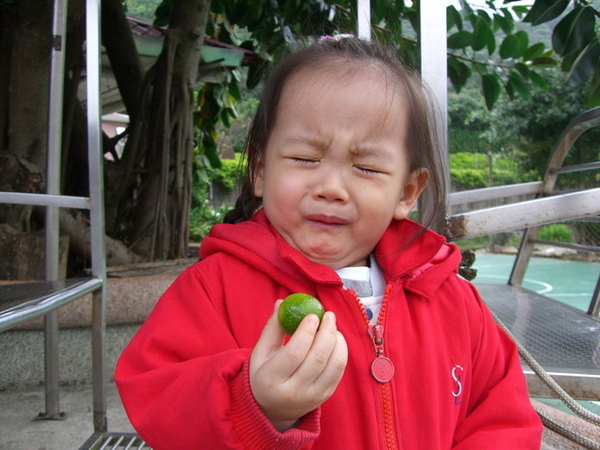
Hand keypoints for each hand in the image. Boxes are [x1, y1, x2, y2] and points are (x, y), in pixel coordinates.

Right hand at [249, 300, 347, 431]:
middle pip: (317, 358)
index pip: (294, 354)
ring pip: (333, 365)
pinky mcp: (325, 396)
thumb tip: (282, 302)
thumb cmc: (265, 373)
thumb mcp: (261, 352)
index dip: (306, 332)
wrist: (272, 408)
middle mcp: (293, 392)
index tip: (312, 315)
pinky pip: (339, 371)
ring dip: (337, 341)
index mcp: (271, 380)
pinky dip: (341, 351)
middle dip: (326, 332)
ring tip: (332, 325)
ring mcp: (312, 397)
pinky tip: (335, 339)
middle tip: (328, 315)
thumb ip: (272, 328)